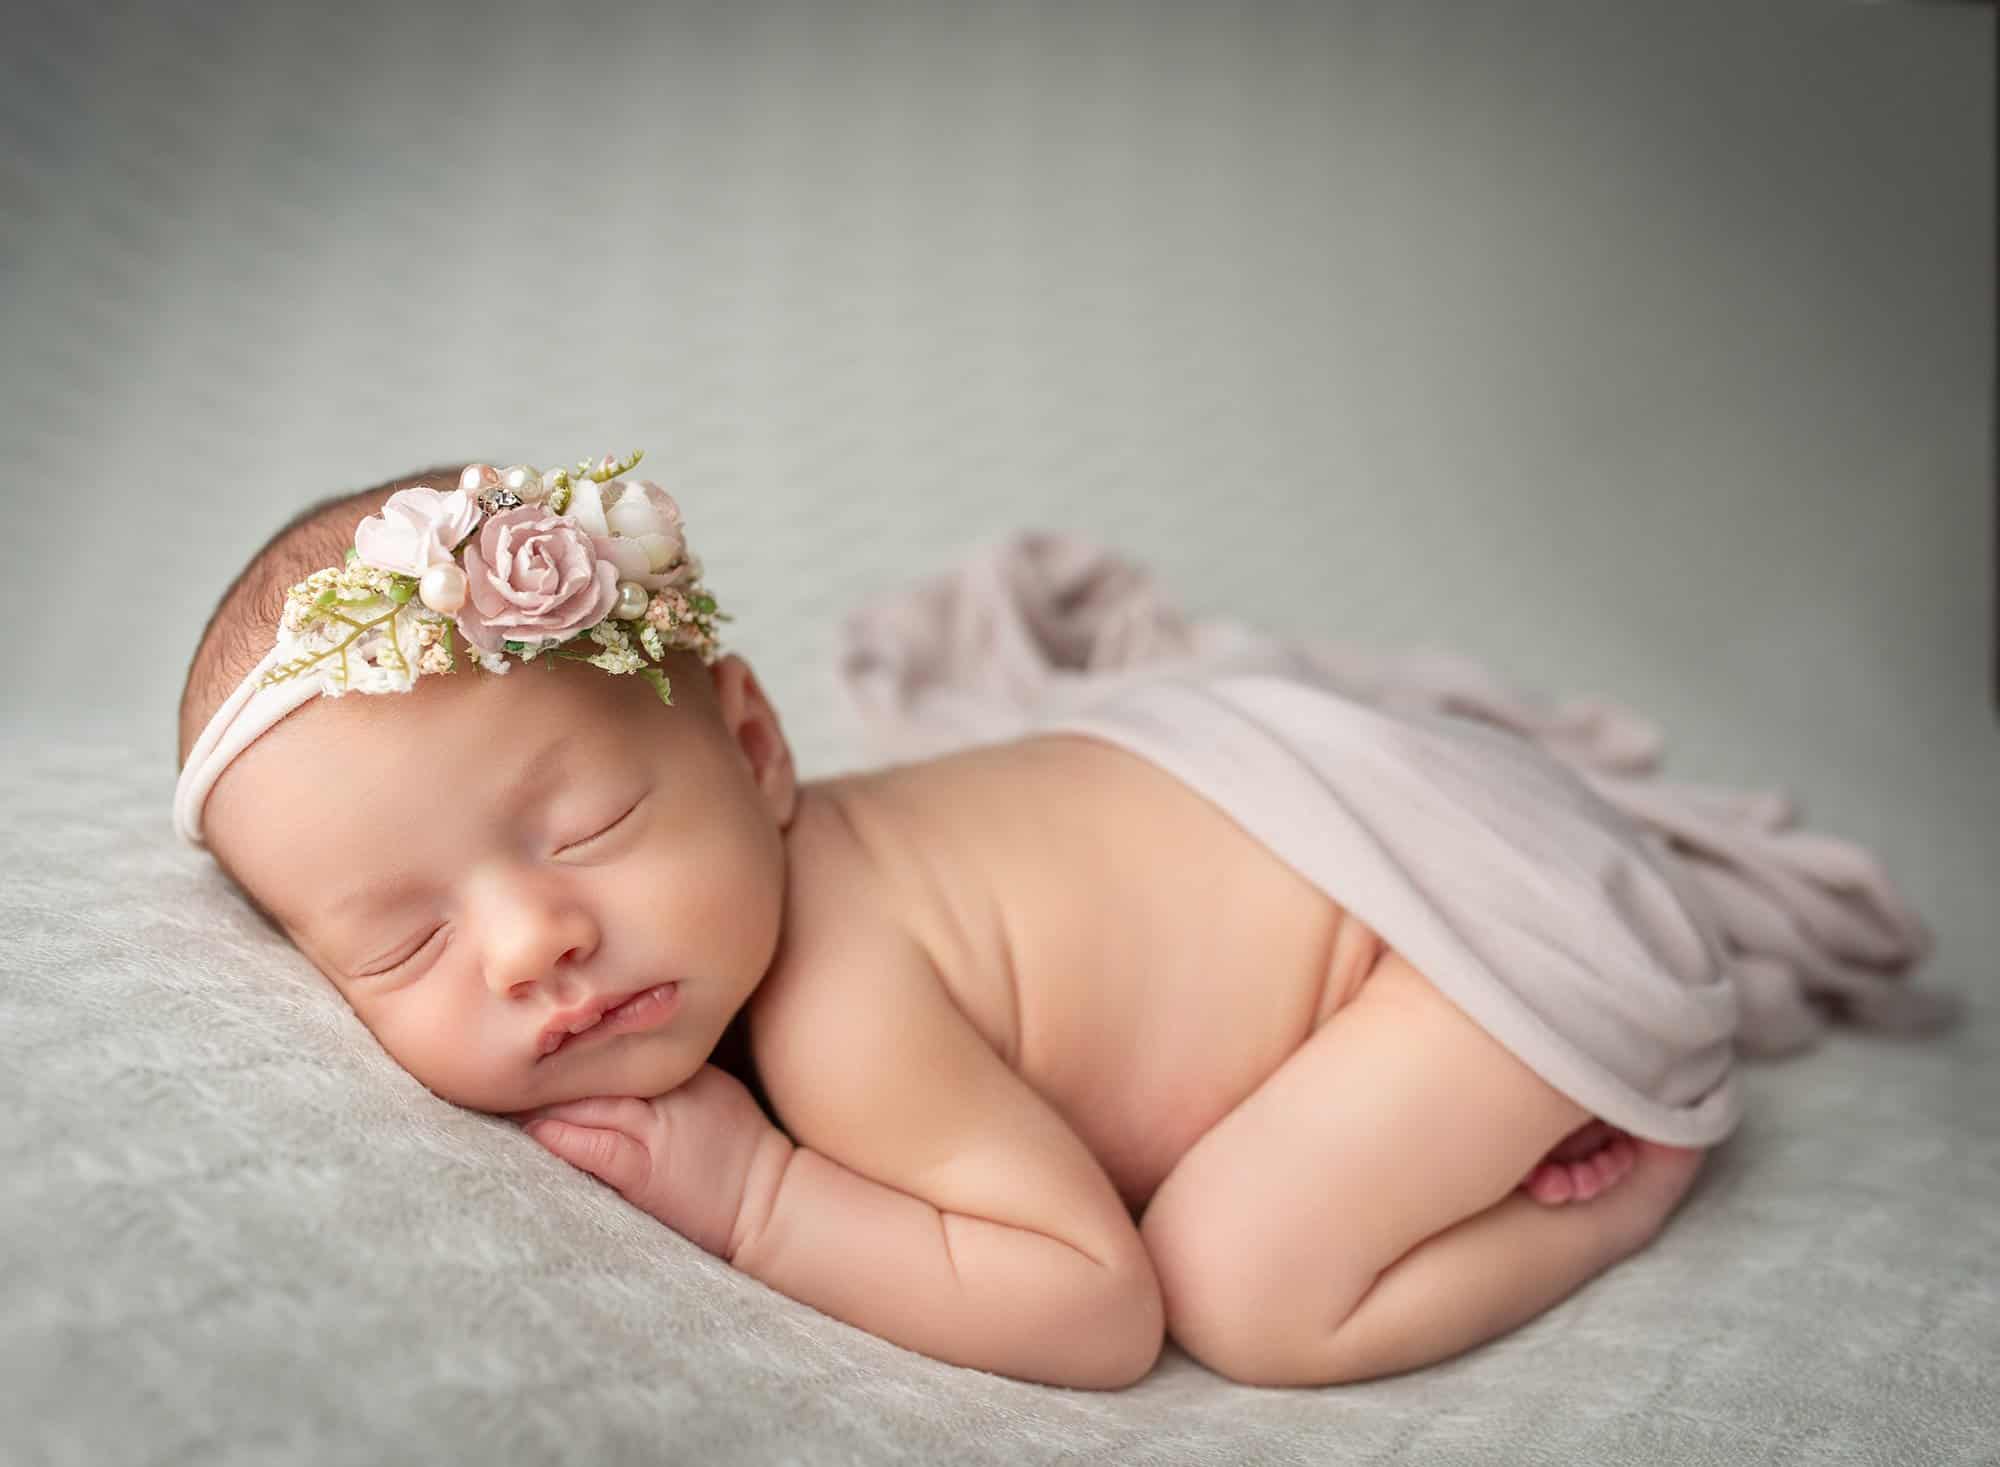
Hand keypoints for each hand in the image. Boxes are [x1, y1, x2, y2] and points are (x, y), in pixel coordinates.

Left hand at [511, 1064, 783, 1259]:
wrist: (767, 1201)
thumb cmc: (740, 1144)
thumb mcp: (709, 1084)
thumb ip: (662, 1066)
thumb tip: (609, 1049)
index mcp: (676, 1068)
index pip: (611, 1043)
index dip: (571, 1039)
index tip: (532, 1031)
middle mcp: (661, 1093)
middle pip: (590, 1070)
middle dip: (545, 1064)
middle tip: (499, 1054)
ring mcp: (651, 1133)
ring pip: (583, 1103)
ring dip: (540, 1098)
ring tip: (501, 1091)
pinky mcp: (641, 1174)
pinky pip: (592, 1147)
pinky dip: (558, 1135)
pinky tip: (531, 1128)